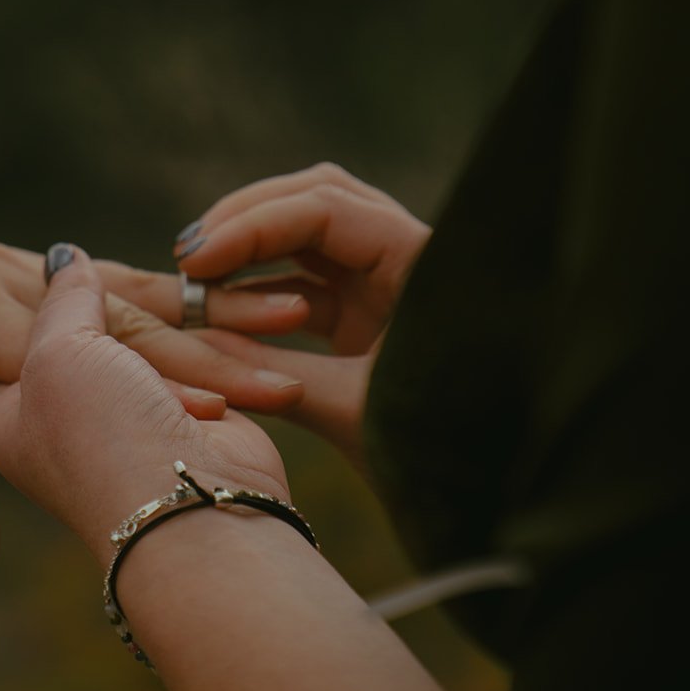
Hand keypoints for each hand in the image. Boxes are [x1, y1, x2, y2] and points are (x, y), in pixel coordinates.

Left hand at [0, 243, 306, 572]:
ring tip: (299, 311)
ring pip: (134, 289)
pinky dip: (191, 303)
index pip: (74, 345)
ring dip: (215, 310)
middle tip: (287, 357)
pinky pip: (125, 288)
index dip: (154, 374)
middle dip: (202, 339)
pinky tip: (262, 307)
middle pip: (117, 309)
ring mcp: (22, 277)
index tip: (219, 406)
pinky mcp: (36, 283)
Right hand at [174, 163, 429, 468]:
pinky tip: (219, 306)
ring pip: (311, 232)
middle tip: (190, 255)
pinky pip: (310, 278)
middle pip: (318, 198)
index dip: (251, 226)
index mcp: (422, 265)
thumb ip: (270, 370)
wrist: (499, 492)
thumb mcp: (352, 414)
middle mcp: (410, 257)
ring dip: (252, 246)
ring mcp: (393, 281)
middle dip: (247, 218)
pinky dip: (262, 284)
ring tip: (198, 274)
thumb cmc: (445, 456)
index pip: (325, 208)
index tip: (193, 261)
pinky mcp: (375, 311)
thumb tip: (192, 336)